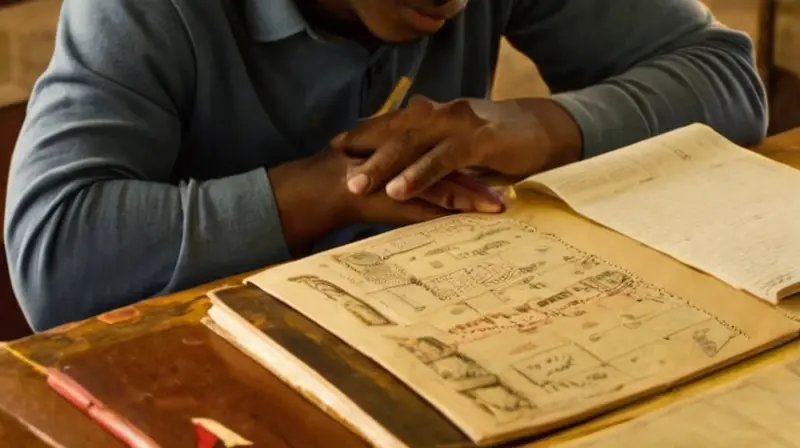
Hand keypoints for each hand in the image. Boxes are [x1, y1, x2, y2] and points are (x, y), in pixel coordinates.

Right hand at [269, 148, 494, 255]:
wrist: (317, 189)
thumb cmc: (346, 185)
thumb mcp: (380, 179)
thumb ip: (403, 181)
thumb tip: (429, 198)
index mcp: (405, 148)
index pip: (444, 152)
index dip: (471, 162)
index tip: (497, 172)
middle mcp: (407, 156)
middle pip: (453, 165)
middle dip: (481, 179)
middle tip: (509, 190)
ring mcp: (402, 171)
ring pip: (446, 181)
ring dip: (474, 194)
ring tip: (499, 206)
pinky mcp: (394, 189)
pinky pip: (430, 197)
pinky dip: (454, 205)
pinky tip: (474, 215)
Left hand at [330, 95, 581, 201]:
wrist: (542, 133)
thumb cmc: (492, 145)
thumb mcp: (454, 146)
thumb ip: (429, 152)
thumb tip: (395, 170)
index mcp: (431, 114)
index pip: (390, 123)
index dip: (362, 135)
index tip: (334, 149)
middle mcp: (441, 112)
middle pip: (395, 133)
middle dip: (364, 153)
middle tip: (339, 174)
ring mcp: (460, 123)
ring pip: (414, 142)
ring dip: (384, 165)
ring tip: (360, 184)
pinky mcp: (481, 139)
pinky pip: (445, 157)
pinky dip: (421, 173)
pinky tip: (401, 188)